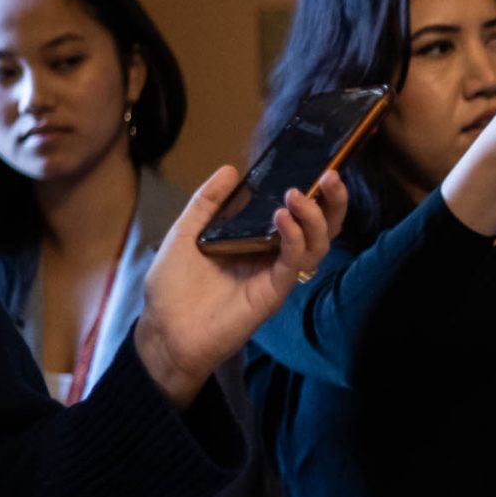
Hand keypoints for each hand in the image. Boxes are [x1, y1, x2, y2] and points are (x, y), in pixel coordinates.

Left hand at [134, 166, 346, 405]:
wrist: (164, 330)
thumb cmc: (173, 287)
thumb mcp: (185, 233)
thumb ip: (208, 203)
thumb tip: (231, 169)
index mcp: (258, 240)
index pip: (298, 214)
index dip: (313, 193)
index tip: (317, 166)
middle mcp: (274, 256)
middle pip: (320, 228)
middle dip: (332, 202)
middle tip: (330, 175)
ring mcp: (276, 274)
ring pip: (317, 244)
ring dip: (313, 217)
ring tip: (297, 195)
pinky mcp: (274, 292)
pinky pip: (295, 262)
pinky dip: (295, 238)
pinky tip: (283, 218)